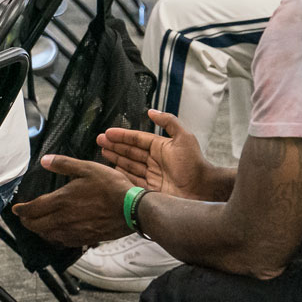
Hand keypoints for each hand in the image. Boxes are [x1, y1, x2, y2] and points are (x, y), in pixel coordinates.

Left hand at [12, 154, 136, 247]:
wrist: (132, 209)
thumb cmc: (111, 187)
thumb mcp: (87, 168)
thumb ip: (63, 164)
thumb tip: (44, 160)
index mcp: (61, 200)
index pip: (33, 209)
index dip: (22, 210)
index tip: (16, 209)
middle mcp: (63, 219)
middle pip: (37, 225)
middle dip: (27, 222)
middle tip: (24, 218)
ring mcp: (74, 231)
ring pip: (48, 235)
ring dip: (40, 231)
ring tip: (38, 225)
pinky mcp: (84, 239)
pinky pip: (63, 242)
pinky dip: (55, 238)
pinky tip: (58, 234)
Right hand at [98, 111, 213, 200]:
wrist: (202, 189)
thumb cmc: (194, 163)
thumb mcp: (184, 137)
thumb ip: (168, 122)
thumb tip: (151, 111)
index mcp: (160, 147)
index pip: (137, 139)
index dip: (122, 135)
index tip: (107, 133)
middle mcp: (154, 160)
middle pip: (130, 151)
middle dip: (114, 145)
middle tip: (99, 141)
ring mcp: (152, 175)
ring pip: (129, 165)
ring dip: (116, 158)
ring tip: (102, 152)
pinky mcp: (150, 189)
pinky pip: (132, 180)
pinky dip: (122, 175)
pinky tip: (113, 169)